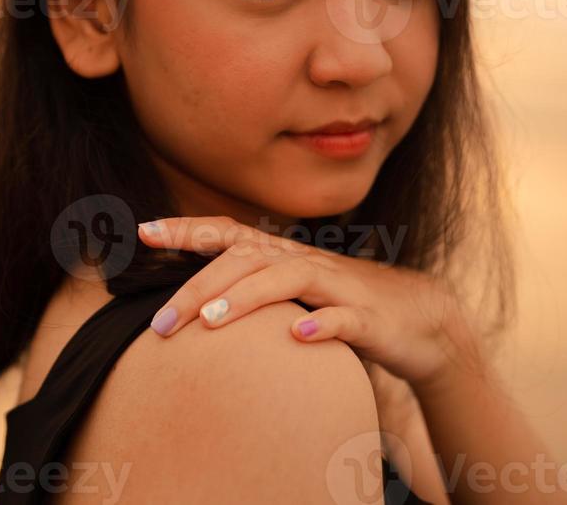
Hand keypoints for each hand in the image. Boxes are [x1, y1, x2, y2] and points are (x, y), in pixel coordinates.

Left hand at [137, 214, 480, 393]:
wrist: (423, 319)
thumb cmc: (346, 306)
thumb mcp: (296, 294)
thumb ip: (255, 289)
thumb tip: (194, 298)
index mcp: (285, 256)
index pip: (230, 234)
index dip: (188, 230)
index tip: (143, 231)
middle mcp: (307, 262)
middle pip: (247, 261)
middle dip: (199, 286)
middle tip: (160, 323)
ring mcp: (340, 287)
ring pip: (288, 280)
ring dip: (247, 298)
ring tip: (211, 321)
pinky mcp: (370, 318)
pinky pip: (345, 319)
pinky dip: (322, 324)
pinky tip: (297, 335)